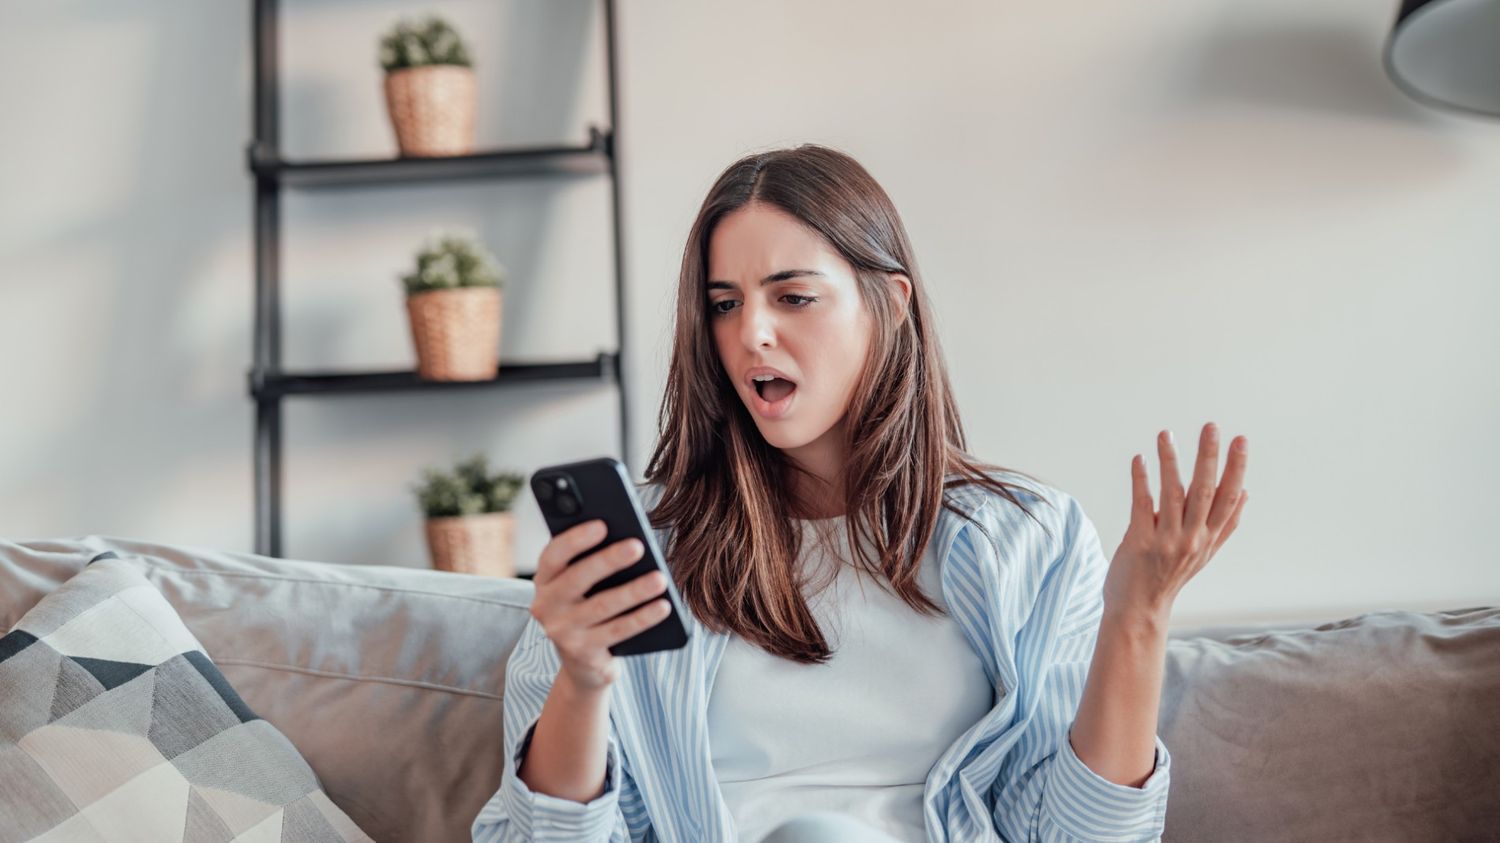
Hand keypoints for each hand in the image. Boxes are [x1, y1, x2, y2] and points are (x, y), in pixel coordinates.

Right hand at [529, 519, 672, 691]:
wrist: (583, 662)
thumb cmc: (588, 606)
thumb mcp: (582, 585)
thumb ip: (592, 560)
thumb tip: (627, 538)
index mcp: (545, 580)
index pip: (553, 555)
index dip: (576, 540)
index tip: (602, 525)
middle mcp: (546, 606)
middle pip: (577, 579)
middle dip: (609, 560)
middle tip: (638, 546)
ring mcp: (562, 632)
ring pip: (602, 606)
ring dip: (634, 591)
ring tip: (660, 579)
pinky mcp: (582, 653)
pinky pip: (617, 632)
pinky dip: (642, 618)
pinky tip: (663, 606)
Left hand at [1104, 422, 1248, 616]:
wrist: (1138, 611)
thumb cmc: (1169, 577)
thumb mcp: (1204, 553)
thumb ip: (1224, 524)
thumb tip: (1246, 492)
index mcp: (1208, 538)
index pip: (1228, 498)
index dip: (1236, 468)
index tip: (1241, 440)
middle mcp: (1192, 539)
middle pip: (1205, 492)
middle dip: (1209, 457)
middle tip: (1212, 426)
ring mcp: (1167, 542)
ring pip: (1173, 494)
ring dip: (1170, 461)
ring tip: (1166, 434)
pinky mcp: (1140, 543)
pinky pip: (1142, 505)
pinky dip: (1141, 480)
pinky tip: (1139, 459)